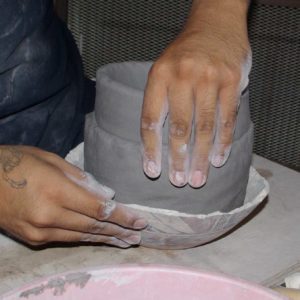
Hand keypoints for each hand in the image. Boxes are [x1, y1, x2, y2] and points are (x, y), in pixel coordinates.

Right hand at [0, 146, 146, 246]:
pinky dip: (86, 238)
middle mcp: (48, 215)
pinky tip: (99, 238)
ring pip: (82, 236)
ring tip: (125, 242)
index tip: (140, 220)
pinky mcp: (32, 238)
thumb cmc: (17, 162)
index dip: (122, 216)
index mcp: (55, 191)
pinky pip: (66, 238)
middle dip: (119, 231)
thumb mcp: (51, 160)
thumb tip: (106, 194)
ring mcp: (39, 231)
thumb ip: (81, 178)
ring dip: (106, 239)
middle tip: (138, 236)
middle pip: (94, 226)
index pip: (99, 208)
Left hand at [141, 0, 250, 186]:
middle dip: (178, 159)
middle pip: (179, 128)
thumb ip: (159, 101)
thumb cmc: (184, 53)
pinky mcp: (232, 81)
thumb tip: (154, 142)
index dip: (151, 150)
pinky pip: (227, 119)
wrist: (214, 23)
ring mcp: (209, 78)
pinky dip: (223, 143)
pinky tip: (217, 160)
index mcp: (159, 77)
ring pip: (204, 127)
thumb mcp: (163, 70)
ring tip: (196, 178)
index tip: (152, 172)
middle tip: (178, 181)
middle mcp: (183, 77)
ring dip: (200, 157)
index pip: (151, 120)